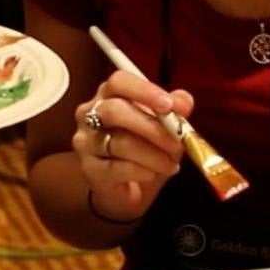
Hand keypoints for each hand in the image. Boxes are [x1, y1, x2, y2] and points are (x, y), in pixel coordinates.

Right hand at [75, 71, 194, 223]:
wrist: (127, 188)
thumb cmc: (144, 150)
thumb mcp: (163, 127)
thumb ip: (174, 110)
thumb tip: (184, 102)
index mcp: (108, 95)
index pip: (119, 82)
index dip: (144, 91)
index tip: (169, 106)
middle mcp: (90, 114)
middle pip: (114, 110)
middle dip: (151, 127)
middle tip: (177, 142)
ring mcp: (86, 142)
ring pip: (119, 142)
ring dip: (153, 155)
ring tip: (171, 164)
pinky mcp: (89, 170)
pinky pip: (117, 168)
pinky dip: (142, 171)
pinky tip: (153, 174)